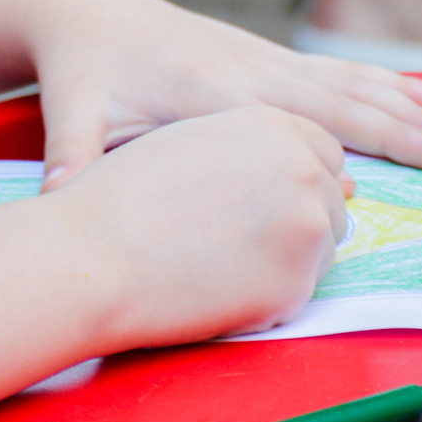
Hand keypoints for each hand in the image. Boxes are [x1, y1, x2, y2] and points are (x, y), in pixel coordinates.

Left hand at [25, 0, 421, 186]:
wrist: (80, 9)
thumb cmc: (80, 68)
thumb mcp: (72, 110)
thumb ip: (71, 157)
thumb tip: (57, 204)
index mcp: (214, 88)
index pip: (304, 120)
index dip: (365, 142)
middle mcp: (249, 68)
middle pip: (346, 100)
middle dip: (409, 129)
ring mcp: (261, 59)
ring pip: (351, 83)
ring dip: (410, 106)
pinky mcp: (263, 57)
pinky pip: (336, 73)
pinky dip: (384, 86)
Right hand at [55, 106, 350, 346]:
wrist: (91, 254)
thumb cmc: (121, 196)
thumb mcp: (190, 143)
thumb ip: (245, 152)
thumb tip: (285, 178)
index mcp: (271, 123)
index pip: (323, 152)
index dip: (293, 179)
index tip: (263, 198)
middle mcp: (301, 166)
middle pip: (330, 200)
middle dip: (295, 219)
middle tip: (231, 235)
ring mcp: (306, 224)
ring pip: (321, 249)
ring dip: (285, 258)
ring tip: (217, 259)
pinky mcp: (298, 283)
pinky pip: (299, 294)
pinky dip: (267, 298)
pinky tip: (216, 288)